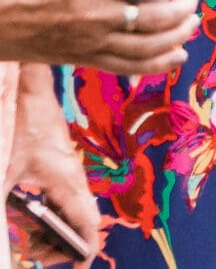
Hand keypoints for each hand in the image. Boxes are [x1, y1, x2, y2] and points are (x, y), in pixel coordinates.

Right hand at [0, 0, 198, 69]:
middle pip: (158, 16)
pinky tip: (178, 55)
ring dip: (180, 35)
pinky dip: (160, 63)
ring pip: (150, 46)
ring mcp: (92, 41)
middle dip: (185, 8)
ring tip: (191, 23)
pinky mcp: (85, 60)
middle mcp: (97, 14)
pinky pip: (130, 66)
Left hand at [7, 73, 101, 260]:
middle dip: (61, 244)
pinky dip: (45, 213)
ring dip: (52, 229)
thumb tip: (0, 241)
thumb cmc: (18, 123)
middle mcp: (70, 177)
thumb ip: (1, 208)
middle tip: (36, 256)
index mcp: (65, 182)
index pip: (87, 224)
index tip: (76, 268)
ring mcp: (63, 169)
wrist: (27, 86)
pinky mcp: (52, 161)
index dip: (83, 251)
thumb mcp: (1, 171)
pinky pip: (58, 196)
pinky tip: (24, 216)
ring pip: (69, 208)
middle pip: (80, 220)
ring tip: (29, 241)